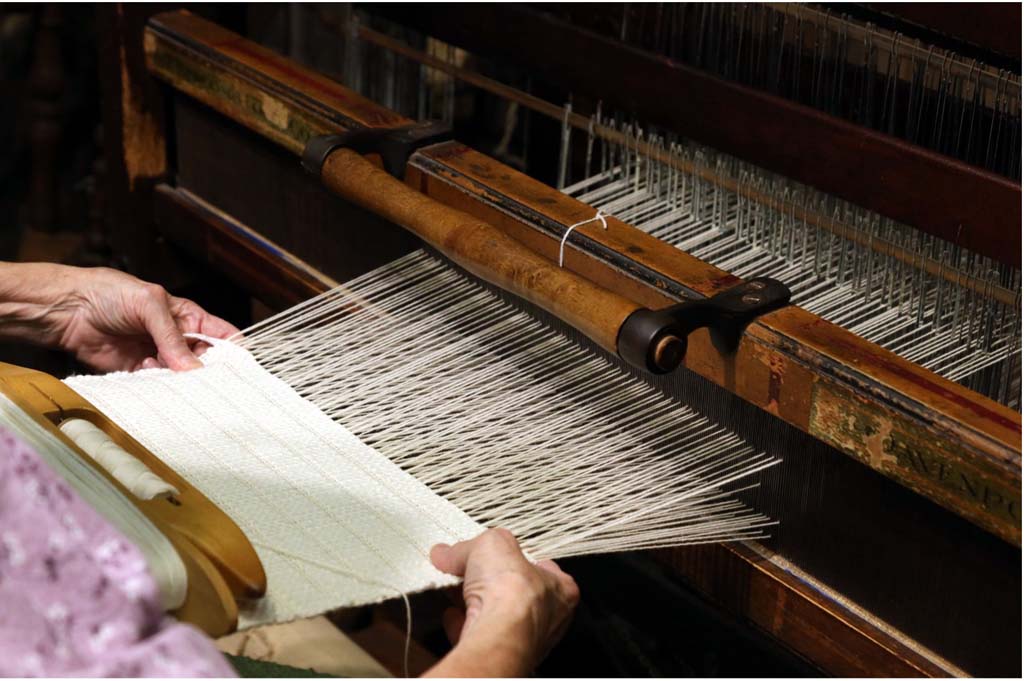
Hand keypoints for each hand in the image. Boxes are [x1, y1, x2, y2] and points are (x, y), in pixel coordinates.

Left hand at [0, 263, 238, 371]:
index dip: (234, 352)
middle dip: (206, 371)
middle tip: (204, 380)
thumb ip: (172, 336)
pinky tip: (145, 372)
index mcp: (188, 316)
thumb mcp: (150, 305)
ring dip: (178, 379)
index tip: (237, 368)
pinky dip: (157, 386)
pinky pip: (156, 386)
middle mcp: (176, 338)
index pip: (222, 336)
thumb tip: (193, 368)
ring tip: (166, 371)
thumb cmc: (109, 293)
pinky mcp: (137, 372)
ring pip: (181, 377)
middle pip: (204, 361)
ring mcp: (158, 356)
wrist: (67, 309)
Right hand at [424, 528, 578, 677]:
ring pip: (496, 616)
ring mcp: (522, 640)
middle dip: (486, 579)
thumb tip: (449, 551)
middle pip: (513, 592)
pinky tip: (451, 614)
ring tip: (452, 586)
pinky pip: (480, 637)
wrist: (497, 636)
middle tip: (465, 567)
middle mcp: (546, 619)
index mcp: (560, 590)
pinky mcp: (498, 655)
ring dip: (472, 601)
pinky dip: (463, 626)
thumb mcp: (492, 544)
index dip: (517, 556)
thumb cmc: (513, 592)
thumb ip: (469, 547)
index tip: (497, 550)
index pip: (543, 568)